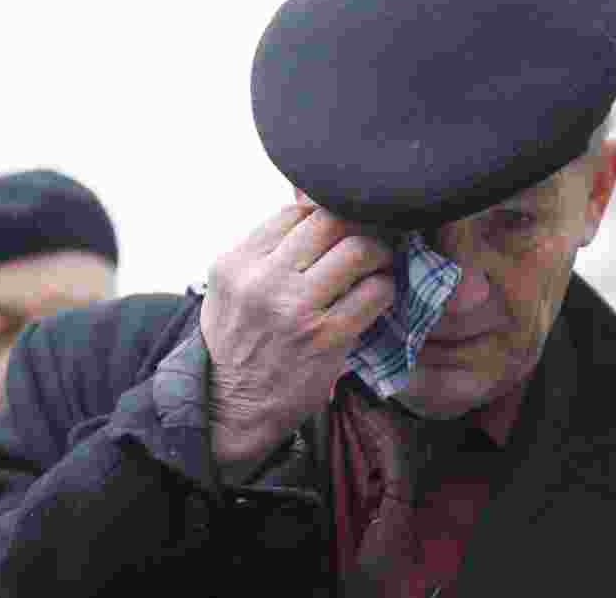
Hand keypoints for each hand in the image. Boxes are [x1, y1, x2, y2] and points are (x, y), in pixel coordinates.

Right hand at [200, 203, 394, 481]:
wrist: (230, 409)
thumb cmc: (237, 342)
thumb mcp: (232, 288)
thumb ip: (265, 250)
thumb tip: (315, 206)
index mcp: (237, 263)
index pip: (295, 212)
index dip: (326, 212)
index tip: (342, 225)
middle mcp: (263, 280)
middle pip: (329, 221)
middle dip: (357, 225)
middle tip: (369, 237)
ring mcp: (295, 308)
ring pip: (358, 250)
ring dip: (378, 253)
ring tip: (378, 264)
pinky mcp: (326, 337)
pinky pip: (374, 293)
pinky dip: (385, 288)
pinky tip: (379, 294)